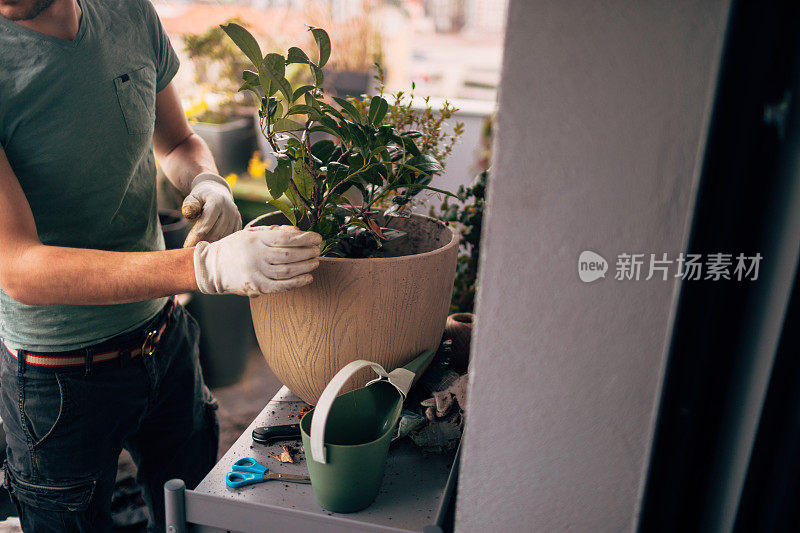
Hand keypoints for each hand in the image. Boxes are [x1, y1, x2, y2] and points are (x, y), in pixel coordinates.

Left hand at [181, 173, 241, 246]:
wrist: (218, 193)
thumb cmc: (202, 197)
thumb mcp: (193, 197)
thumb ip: (189, 205)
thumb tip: (188, 214)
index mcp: (217, 201)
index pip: (207, 223)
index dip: (196, 236)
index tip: (187, 246)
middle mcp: (229, 209)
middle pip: (216, 232)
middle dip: (203, 242)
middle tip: (192, 250)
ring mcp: (235, 217)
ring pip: (223, 236)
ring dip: (211, 244)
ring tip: (200, 248)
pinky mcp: (238, 223)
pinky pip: (229, 237)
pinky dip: (220, 242)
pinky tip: (210, 245)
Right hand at [193, 225, 321, 296]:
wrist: (212, 267)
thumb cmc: (236, 247)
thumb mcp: (251, 234)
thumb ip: (273, 231)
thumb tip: (297, 232)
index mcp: (256, 239)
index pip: (286, 238)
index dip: (305, 238)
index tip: (317, 238)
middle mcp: (256, 255)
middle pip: (290, 254)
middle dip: (308, 252)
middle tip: (318, 250)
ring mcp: (256, 272)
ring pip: (288, 271)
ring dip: (306, 267)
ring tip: (315, 262)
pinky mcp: (256, 287)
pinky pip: (281, 286)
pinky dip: (297, 283)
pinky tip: (308, 278)